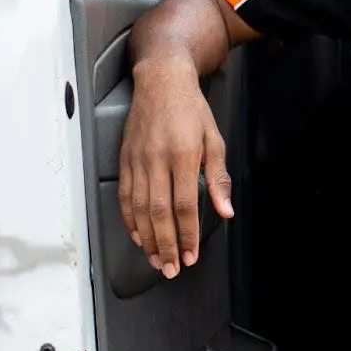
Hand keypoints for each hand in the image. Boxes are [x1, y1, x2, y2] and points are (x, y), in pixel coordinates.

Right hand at [117, 57, 232, 277]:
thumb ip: (218, 178)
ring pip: (138, 209)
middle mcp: (157, 160)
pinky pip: (124, 196)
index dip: (187, 235)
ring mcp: (138, 160)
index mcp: (184, 155)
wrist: (161, 81)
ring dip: (146, 239)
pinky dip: (129, 219)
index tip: (190, 256)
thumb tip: (225, 211)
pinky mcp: (125, 159)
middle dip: (165, 245)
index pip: (184, 205)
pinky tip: (137, 234)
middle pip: (159, 213)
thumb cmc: (191, 110)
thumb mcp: (215, 140)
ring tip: (154, 259)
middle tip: (170, 268)